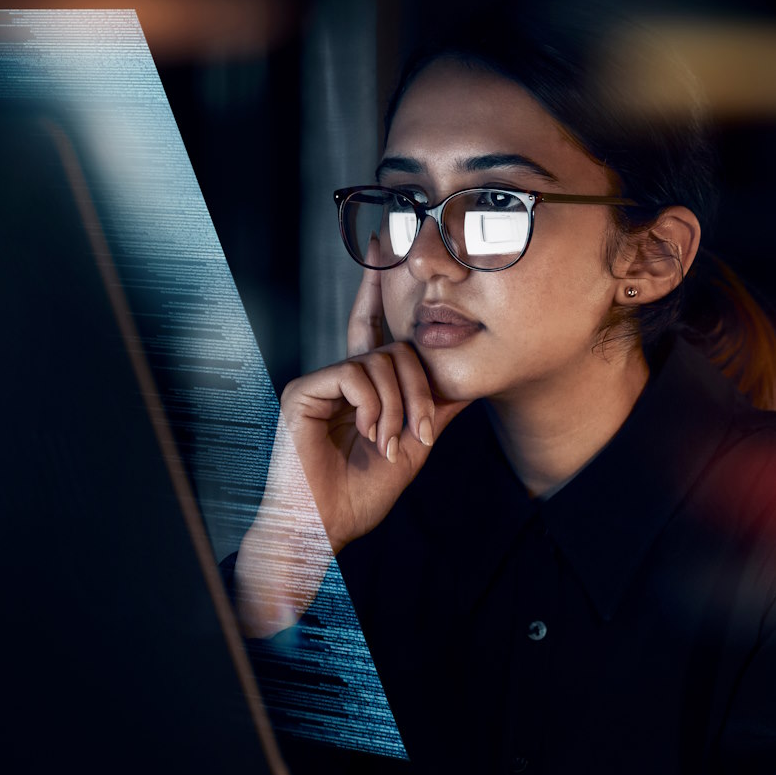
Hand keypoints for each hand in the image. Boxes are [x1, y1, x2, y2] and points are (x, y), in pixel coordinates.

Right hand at [235, 242, 468, 636]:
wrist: (327, 524)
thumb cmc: (363, 492)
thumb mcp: (415, 443)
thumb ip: (436, 406)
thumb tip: (471, 378)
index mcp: (363, 388)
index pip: (374, 330)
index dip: (379, 292)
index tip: (383, 250)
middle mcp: (340, 378)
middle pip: (396, 349)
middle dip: (419, 390)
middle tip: (420, 432)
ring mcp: (320, 382)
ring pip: (380, 361)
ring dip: (398, 406)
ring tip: (390, 442)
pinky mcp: (303, 391)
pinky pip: (353, 373)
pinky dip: (373, 405)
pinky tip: (371, 433)